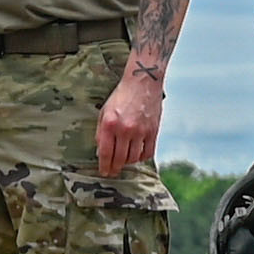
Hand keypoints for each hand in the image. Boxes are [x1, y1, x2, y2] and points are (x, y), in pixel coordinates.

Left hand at [94, 61, 167, 181]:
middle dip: (115, 168)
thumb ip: (102, 131)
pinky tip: (137, 155)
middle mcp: (124, 129)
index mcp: (109, 124)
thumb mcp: (104, 111)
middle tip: (113, 171)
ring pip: (133, 158)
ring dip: (128, 162)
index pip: (105, 152)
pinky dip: (142, 157)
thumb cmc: (122, 95)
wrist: (142, 82)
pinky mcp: (153, 131)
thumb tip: (101, 150)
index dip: (104, 166)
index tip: (104, 172)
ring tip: (124, 160)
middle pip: (119, 159)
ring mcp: (140, 131)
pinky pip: (148, 153)